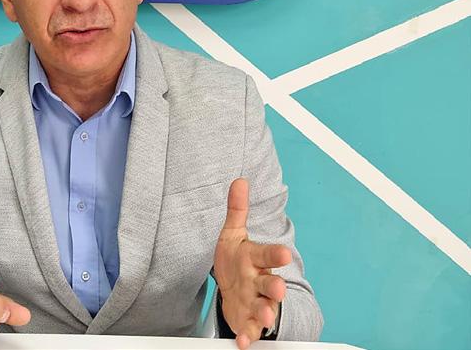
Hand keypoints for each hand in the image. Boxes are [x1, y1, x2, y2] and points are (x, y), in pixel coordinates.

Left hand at [214, 178, 290, 348]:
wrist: (234, 287)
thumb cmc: (236, 258)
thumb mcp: (233, 233)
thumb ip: (237, 210)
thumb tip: (239, 181)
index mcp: (257, 258)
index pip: (268, 254)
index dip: (275, 254)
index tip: (282, 252)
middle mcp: (260, 281)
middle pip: (270, 283)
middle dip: (275, 287)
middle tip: (278, 289)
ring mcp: (255, 301)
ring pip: (264, 307)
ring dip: (265, 313)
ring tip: (265, 317)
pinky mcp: (247, 318)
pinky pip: (249, 329)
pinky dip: (247, 336)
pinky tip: (243, 341)